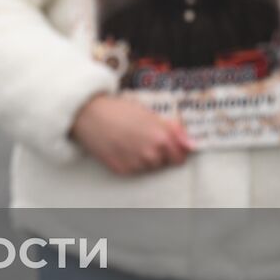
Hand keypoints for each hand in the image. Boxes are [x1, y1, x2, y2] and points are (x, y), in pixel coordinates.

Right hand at [70, 94, 194, 176]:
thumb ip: (173, 129)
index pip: (181, 156)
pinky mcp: (122, 170)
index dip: (176, 150)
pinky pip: (133, 169)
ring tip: (128, 141)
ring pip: (148, 166)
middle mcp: (151, 153)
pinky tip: (119, 147)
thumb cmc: (118, 109)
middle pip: (165, 162)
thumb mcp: (149, 113)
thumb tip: (191, 145)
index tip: (168, 144)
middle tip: (142, 139)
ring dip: (143, 158)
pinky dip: (129, 161)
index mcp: (162, 137)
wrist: (88, 114)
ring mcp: (136, 163)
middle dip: (159, 153)